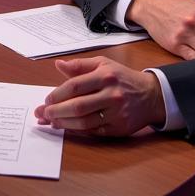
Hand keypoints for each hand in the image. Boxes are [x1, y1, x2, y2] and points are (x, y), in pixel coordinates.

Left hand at [35, 56, 164, 135]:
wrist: (152, 95)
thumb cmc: (122, 78)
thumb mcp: (103, 64)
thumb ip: (80, 65)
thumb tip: (58, 65)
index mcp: (105, 76)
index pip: (75, 86)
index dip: (57, 94)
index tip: (46, 100)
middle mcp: (112, 95)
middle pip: (78, 106)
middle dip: (56, 112)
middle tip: (42, 114)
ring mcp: (117, 113)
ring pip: (84, 122)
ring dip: (64, 123)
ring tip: (51, 122)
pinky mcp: (119, 128)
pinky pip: (94, 131)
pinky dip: (77, 131)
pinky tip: (67, 127)